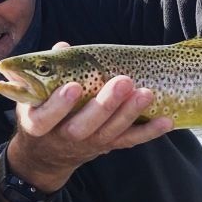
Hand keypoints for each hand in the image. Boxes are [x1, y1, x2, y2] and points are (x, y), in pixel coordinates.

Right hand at [6, 44, 172, 192]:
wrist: (48, 153)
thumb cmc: (44, 111)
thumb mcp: (35, 95)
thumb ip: (49, 71)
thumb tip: (63, 48)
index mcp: (39, 124)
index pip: (46, 117)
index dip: (59, 105)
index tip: (74, 87)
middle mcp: (63, 137)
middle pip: (82, 127)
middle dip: (105, 105)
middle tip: (123, 82)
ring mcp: (87, 144)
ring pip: (109, 133)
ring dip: (129, 114)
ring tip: (146, 93)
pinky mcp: (107, 146)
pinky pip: (129, 140)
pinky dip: (149, 132)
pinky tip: (166, 121)